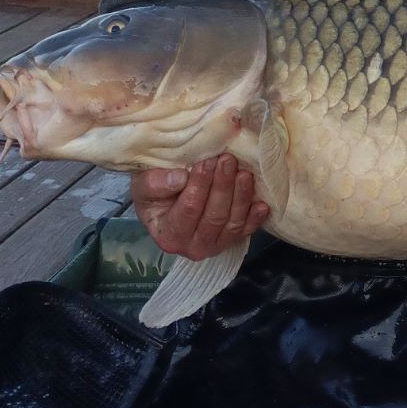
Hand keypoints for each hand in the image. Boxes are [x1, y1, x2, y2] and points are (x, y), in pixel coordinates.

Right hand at [129, 154, 269, 257]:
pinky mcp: (232, 240)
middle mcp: (192, 247)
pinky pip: (247, 230)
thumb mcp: (143, 184)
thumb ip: (156, 183)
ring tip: (244, 172)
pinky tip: (262, 203)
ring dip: (241, 196)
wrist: (165, 199)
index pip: (189, 209)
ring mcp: (215, 246)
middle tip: (228, 160)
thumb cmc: (154, 191)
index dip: (200, 185)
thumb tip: (180, 178)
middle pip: (215, 216)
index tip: (207, 161)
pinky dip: (256, 217)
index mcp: (169, 236)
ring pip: (233, 222)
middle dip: (223, 186)